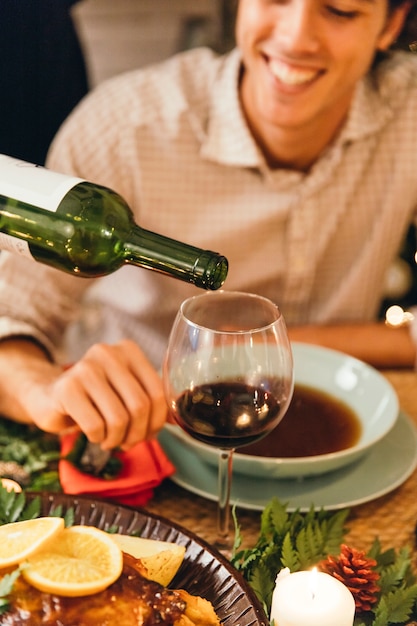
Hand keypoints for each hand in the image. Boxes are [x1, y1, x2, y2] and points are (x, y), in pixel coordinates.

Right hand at [25, 340, 167, 449]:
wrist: (50, 396)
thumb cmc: (96, 398)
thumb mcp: (126, 393)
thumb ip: (153, 402)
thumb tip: (180, 420)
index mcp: (129, 350)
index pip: (157, 392)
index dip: (157, 421)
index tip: (148, 434)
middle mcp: (108, 353)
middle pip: (140, 406)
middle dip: (137, 434)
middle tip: (128, 443)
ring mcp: (85, 368)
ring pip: (119, 419)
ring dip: (117, 440)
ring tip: (109, 440)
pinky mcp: (67, 388)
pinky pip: (95, 426)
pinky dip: (98, 438)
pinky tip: (93, 434)